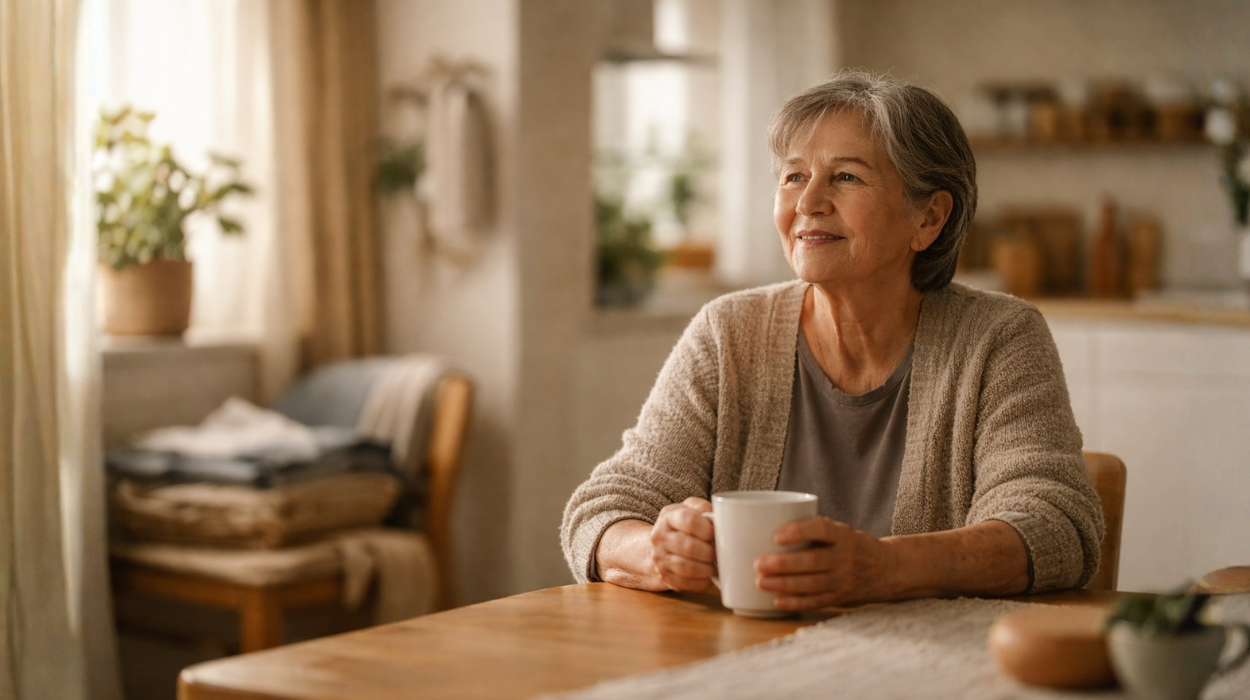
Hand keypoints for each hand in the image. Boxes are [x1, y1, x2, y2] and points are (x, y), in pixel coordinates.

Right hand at [648, 497, 716, 591]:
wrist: (660, 543)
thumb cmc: (681, 524)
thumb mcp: (689, 508)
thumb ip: (703, 507)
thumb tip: (718, 517)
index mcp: (668, 516)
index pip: (690, 521)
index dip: (708, 529)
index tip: (716, 534)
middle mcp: (660, 537)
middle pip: (689, 547)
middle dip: (710, 552)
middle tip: (720, 553)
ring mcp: (659, 558)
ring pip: (686, 567)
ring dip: (706, 569)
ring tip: (716, 565)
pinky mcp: (664, 576)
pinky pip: (684, 583)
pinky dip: (701, 582)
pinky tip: (709, 577)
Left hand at [754, 517, 897, 609]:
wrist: (887, 570)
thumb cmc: (852, 546)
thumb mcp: (841, 531)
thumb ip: (814, 530)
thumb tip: (767, 527)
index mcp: (843, 536)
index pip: (822, 530)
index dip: (798, 532)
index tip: (776, 536)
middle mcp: (845, 558)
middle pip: (812, 561)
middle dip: (783, 564)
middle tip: (758, 563)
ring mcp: (843, 580)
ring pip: (811, 584)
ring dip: (783, 584)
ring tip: (760, 582)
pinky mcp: (840, 598)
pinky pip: (816, 602)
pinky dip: (795, 602)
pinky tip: (777, 601)